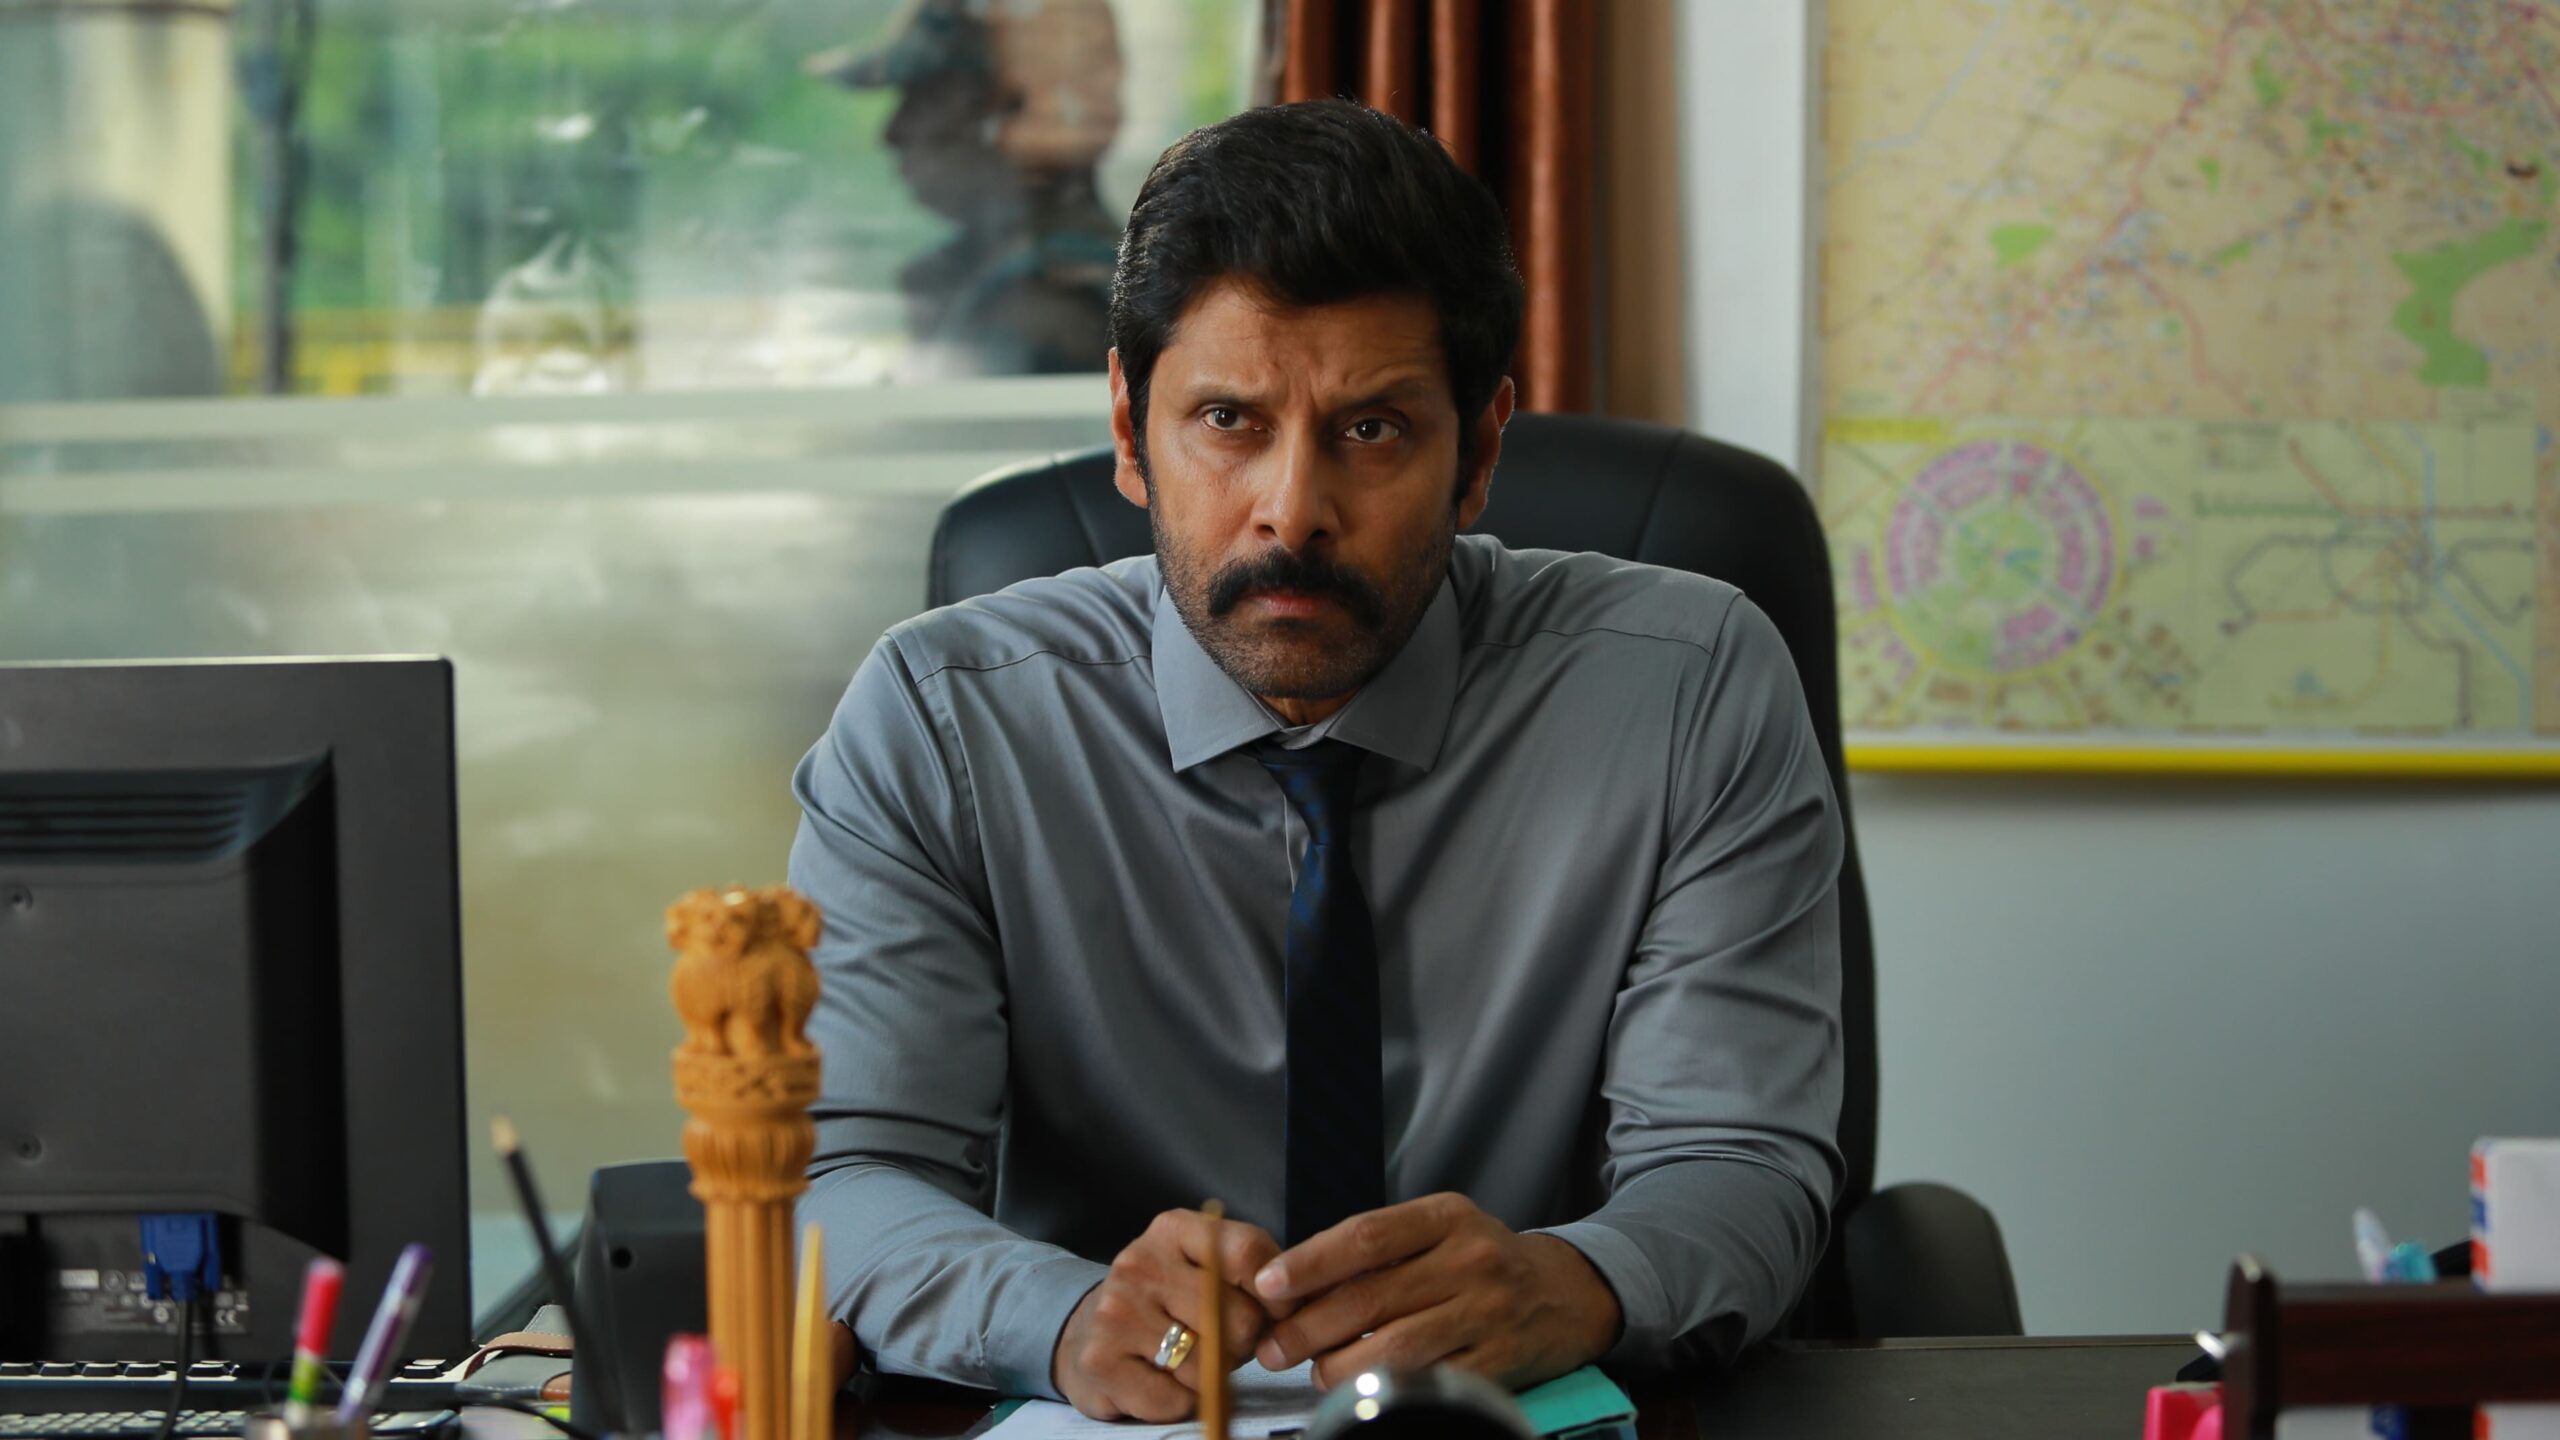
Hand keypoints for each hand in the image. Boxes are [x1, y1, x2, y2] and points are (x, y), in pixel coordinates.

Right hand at [1050, 1208, 1286, 1420]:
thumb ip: (1252, 1273)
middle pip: (1236, 1318)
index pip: (1248, 1254)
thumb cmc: (1168, 1300)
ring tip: (1189, 1359)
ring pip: (1206, 1366)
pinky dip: (1181, 1402)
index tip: (1278, 1314)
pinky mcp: (1100, 1362)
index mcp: (1174, 1230)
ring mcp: (1116, 1313)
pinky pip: (1174, 1400)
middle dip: (1242, 1343)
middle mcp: (1140, 1263)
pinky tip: (1163, 1381)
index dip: (1278, 1295)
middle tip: (1223, 1342)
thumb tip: (1297, 1306)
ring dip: (1210, 1377)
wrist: (1089, 1330)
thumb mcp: (1206, 1266)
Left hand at [1249, 1193, 1620, 1389]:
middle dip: (1308, 1327)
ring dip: (1338, 1366)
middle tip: (1272, 1346)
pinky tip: (1359, 1388)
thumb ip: (1379, 1250)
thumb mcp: (1440, 1231)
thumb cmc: (1482, 1261)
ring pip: (1394, 1348)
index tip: (1268, 1285)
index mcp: (1447, 1217)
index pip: (1367, 1236)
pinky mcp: (1498, 1363)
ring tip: (1313, 1370)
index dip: (1310, 1262)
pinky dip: (1383, 1388)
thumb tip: (1296, 1283)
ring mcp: (1487, 1313)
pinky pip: (1427, 1381)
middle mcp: (1470, 1260)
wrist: (1566, 1294)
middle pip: (1372, 1297)